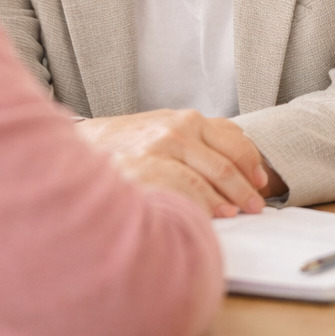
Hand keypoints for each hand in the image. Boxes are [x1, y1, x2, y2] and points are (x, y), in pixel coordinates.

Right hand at [76, 109, 271, 216]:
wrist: (74, 148)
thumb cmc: (123, 144)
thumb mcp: (161, 128)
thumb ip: (195, 137)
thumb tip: (235, 151)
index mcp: (185, 120)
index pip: (232, 139)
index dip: (251, 163)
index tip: (260, 181)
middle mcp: (177, 130)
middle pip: (226, 161)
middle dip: (246, 187)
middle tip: (256, 205)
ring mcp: (161, 149)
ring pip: (210, 176)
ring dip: (230, 198)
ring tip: (237, 212)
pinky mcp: (147, 169)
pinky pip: (187, 190)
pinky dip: (204, 204)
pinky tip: (213, 215)